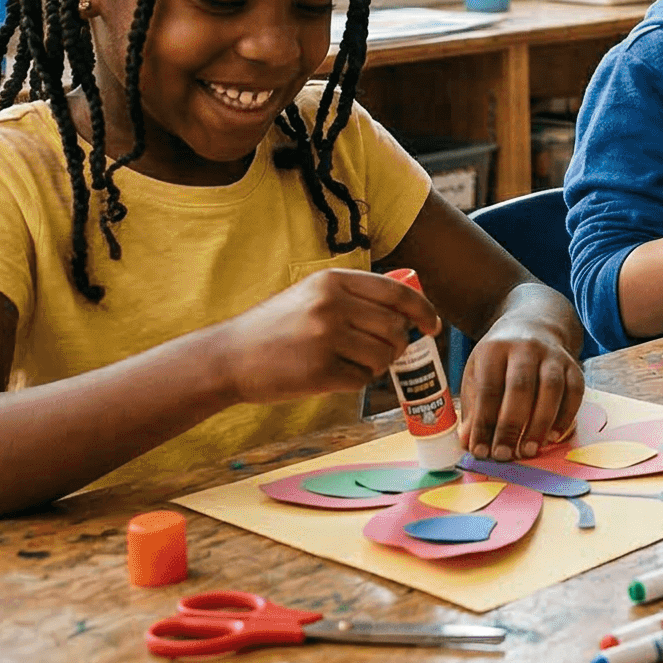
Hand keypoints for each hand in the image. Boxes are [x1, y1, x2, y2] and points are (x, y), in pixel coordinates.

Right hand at [217, 268, 434, 407]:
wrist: (229, 357)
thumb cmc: (275, 326)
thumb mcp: (311, 294)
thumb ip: (353, 295)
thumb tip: (406, 308)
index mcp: (333, 281)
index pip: (397, 293)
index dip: (423, 310)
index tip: (432, 326)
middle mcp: (332, 305)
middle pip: (395, 328)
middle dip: (397, 345)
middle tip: (383, 352)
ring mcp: (326, 338)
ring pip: (383, 357)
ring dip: (376, 365)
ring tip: (350, 362)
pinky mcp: (320, 371)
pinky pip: (362, 379)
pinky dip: (356, 381)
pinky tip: (333, 375)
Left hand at [458, 315, 584, 460]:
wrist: (532, 326)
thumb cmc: (499, 360)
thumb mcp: (477, 373)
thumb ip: (473, 408)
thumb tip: (468, 443)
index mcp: (494, 349)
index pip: (489, 388)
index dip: (484, 422)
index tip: (479, 450)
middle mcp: (526, 348)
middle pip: (521, 387)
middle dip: (512, 425)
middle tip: (504, 454)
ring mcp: (553, 355)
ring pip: (551, 388)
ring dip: (540, 423)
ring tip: (529, 450)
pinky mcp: (573, 365)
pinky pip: (575, 391)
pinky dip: (566, 416)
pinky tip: (553, 437)